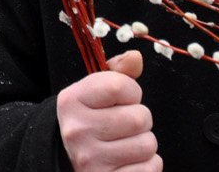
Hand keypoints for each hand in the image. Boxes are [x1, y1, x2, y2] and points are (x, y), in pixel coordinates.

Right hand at [57, 51, 160, 171]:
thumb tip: (136, 58)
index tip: (123, 99)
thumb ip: (116, 73)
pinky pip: (150, 168)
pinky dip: (147, 165)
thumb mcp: (93, 94)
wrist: (67, 160)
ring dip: (144, 143)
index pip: (120, 86)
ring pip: (148, 145)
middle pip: (139, 118)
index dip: (131, 91)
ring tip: (126, 144)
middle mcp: (77, 130)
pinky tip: (128, 162)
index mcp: (71, 101)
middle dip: (140, 120)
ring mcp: (91, 159)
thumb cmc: (89, 121)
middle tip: (125, 125)